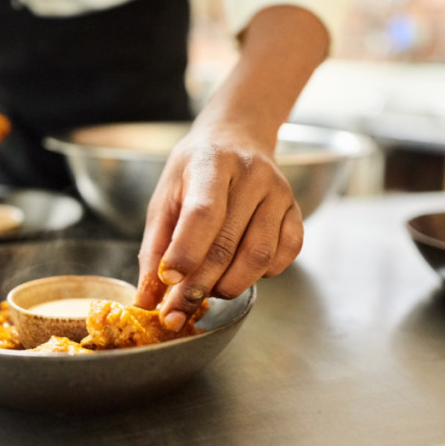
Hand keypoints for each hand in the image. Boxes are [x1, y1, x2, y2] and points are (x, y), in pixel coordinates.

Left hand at [135, 123, 303, 330]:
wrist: (237, 136)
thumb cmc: (196, 169)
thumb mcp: (166, 196)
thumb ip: (155, 247)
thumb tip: (148, 299)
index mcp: (212, 163)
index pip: (203, 213)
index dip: (185, 252)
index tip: (168, 281)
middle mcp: (252, 175)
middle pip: (228, 243)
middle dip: (200, 285)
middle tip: (178, 310)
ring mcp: (279, 192)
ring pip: (259, 256)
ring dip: (230, 285)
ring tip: (208, 290)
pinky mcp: (296, 210)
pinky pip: (286, 255)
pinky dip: (262, 275)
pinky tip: (240, 272)